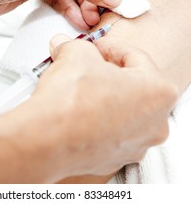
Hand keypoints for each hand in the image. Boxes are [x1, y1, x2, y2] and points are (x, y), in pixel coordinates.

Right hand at [32, 34, 177, 178]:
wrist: (46, 139)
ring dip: (103, 95)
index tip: (97, 47)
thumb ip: (76, 46)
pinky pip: (109, 130)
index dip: (111, 47)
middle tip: (88, 64)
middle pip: (132, 86)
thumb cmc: (70, 102)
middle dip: (108, 71)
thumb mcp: (76, 54)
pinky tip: (79, 110)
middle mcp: (154, 124)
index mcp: (158, 93)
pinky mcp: (114, 158)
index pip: (135, 58)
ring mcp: (135, 145)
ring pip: (122, 110)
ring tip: (80, 87)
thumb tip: (68, 47)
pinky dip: (97, 118)